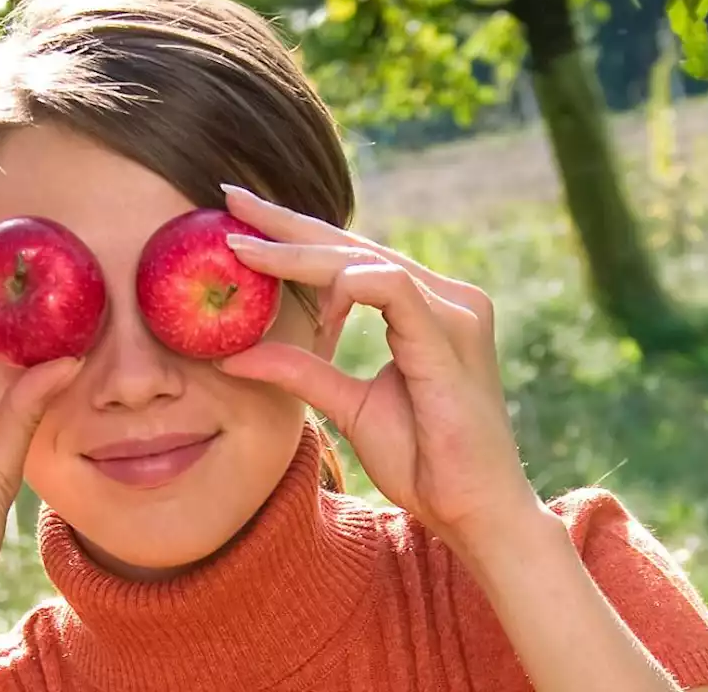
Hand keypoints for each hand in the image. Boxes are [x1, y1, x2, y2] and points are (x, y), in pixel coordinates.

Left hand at [216, 185, 539, 537]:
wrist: (476, 511)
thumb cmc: (424, 459)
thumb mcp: (348, 406)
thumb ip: (302, 372)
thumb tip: (234, 355)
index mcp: (427, 308)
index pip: (352, 257)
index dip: (295, 234)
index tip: (238, 218)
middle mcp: (447, 298)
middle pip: (355, 247)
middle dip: (287, 223)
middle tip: (231, 197)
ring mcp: (455, 313)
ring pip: (366, 262)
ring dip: (300, 254)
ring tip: (244, 249)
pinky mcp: (451, 339)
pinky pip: (395, 292)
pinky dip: (350, 285)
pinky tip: (312, 292)